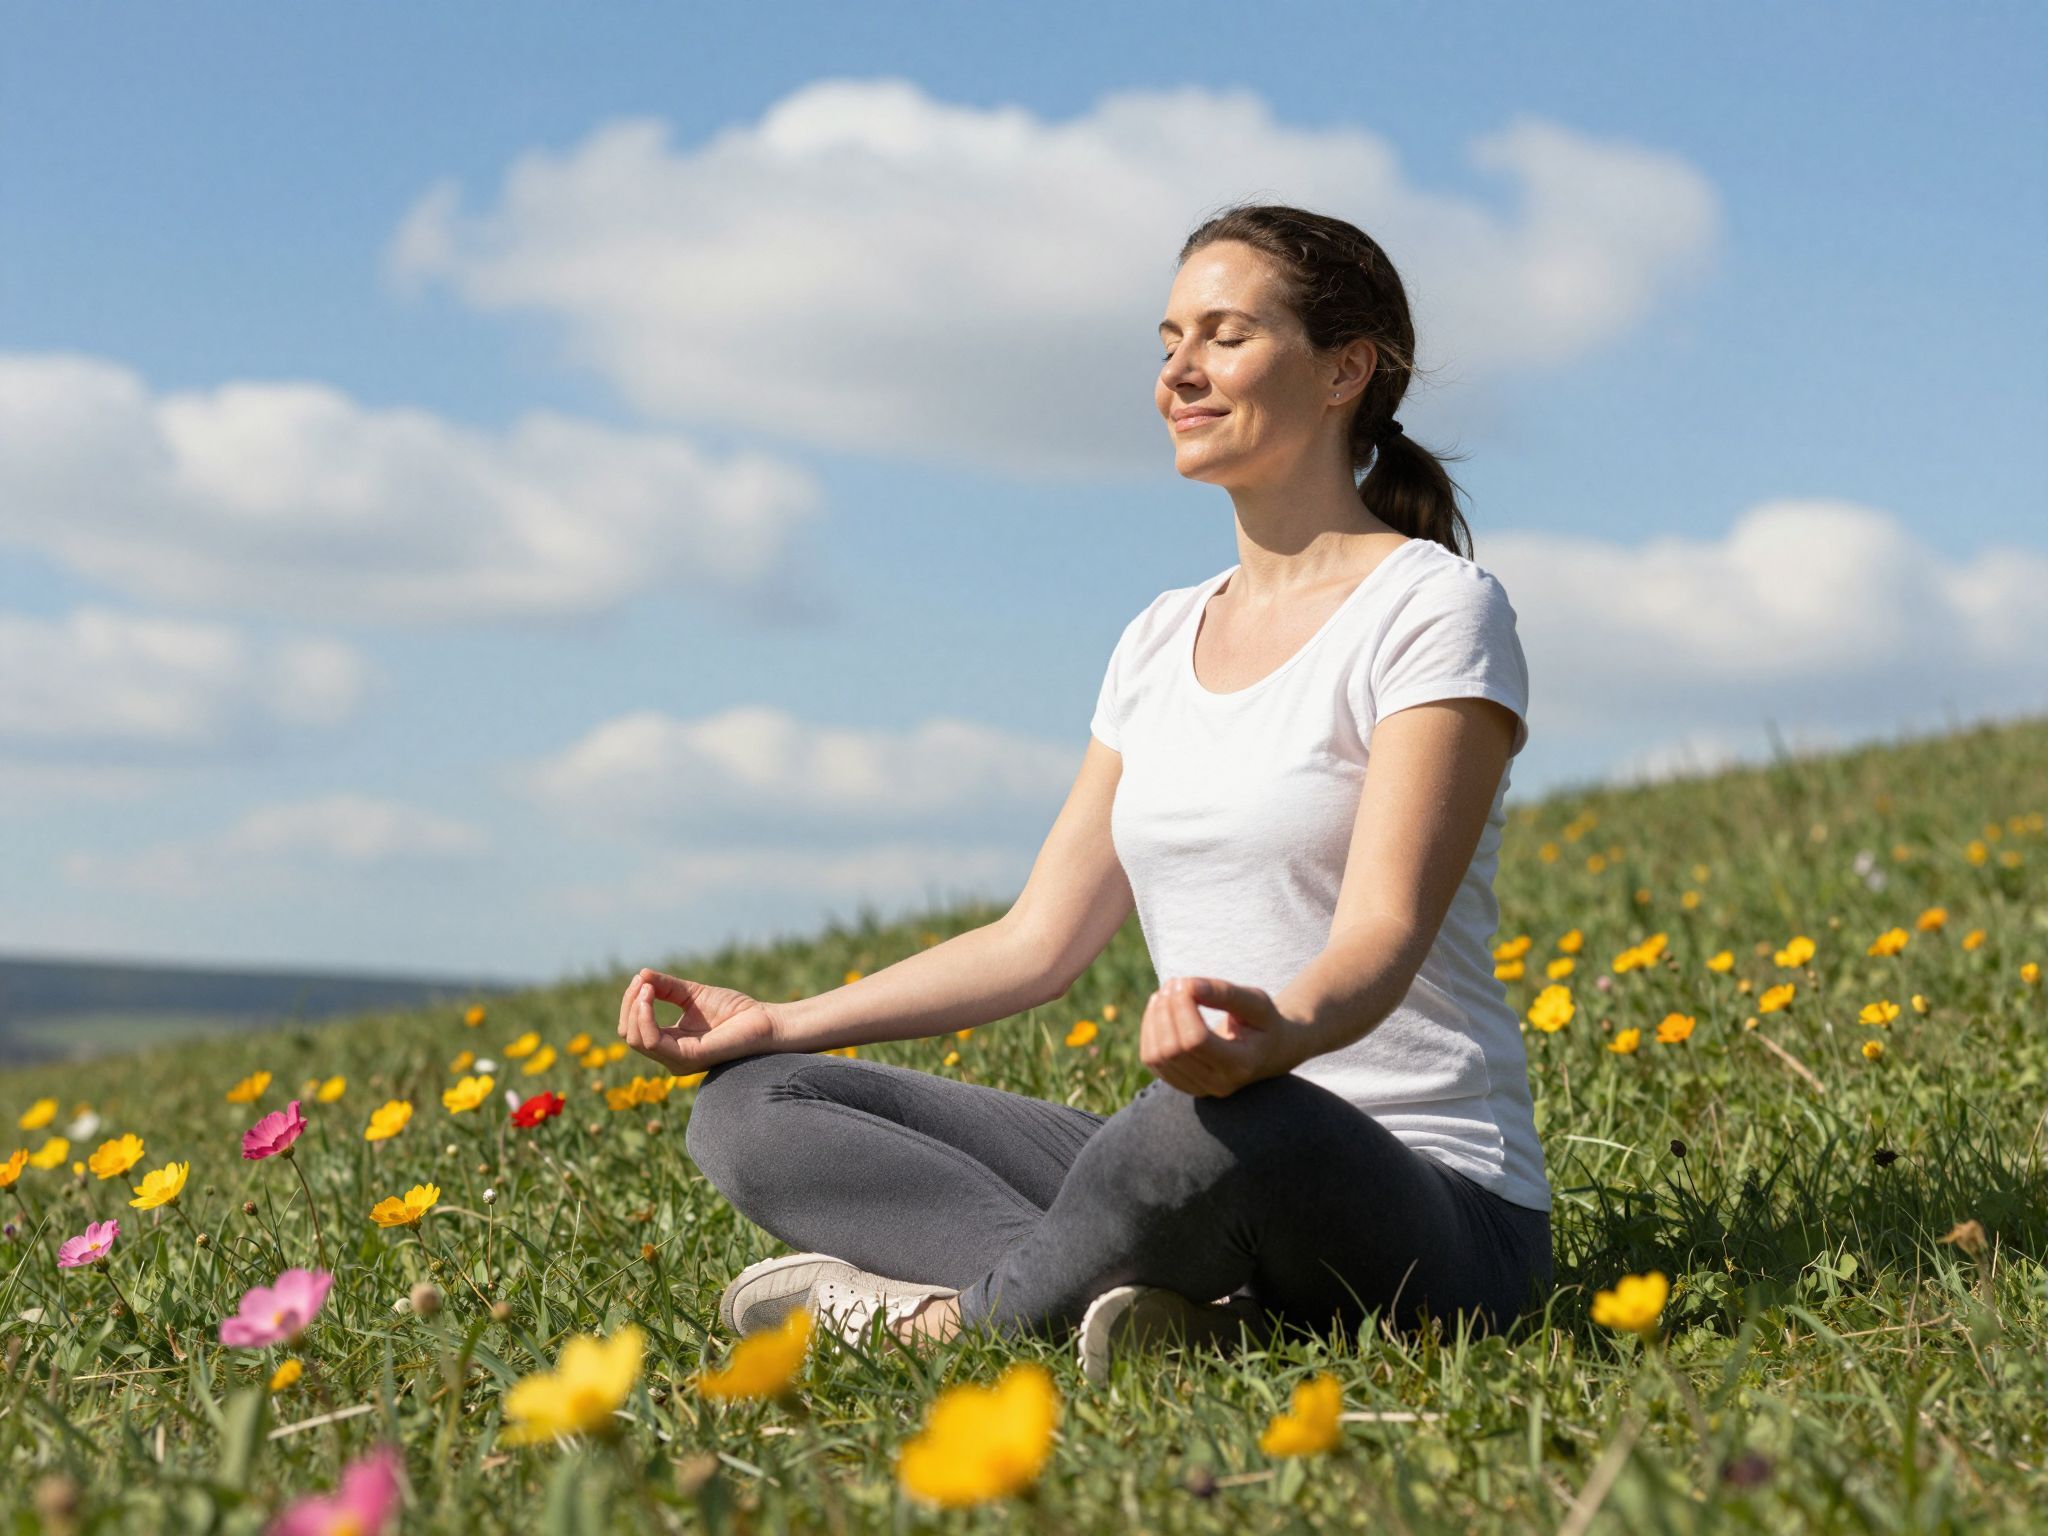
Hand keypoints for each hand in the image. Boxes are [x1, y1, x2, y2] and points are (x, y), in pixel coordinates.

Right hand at [617, 968, 781, 1075]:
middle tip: (642, 981)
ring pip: (636, 1039)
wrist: (765, 1022)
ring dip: (635, 1008)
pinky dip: (645, 1017)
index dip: (631, 1003)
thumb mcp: (693, 994)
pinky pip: (653, 1041)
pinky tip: (651, 996)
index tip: (640, 978)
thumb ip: (666, 988)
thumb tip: (640, 974)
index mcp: (671, 1043)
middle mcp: (671, 1056)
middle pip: (629, 1035)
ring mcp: (678, 1060)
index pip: (634, 1029)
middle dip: (630, 1004)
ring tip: (646, 988)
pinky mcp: (688, 1057)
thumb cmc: (735, 1011)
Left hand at [1139, 976, 1295, 1097]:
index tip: (1185, 982)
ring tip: (1166, 992)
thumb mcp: (1256, 1002)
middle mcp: (1218, 1084)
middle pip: (1173, 1049)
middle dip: (1166, 1010)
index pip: (1196, 1041)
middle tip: (1174, 982)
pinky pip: (1151, 1059)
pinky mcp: (1181, 1084)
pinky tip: (1160, 1008)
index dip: (1183, 1008)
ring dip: (1154, 1018)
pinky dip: (1149, 1030)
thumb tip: (1189, 986)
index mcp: (1241, 1065)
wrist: (1270, 1052)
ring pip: (1156, 1055)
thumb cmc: (1263, 1022)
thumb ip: (1225, 993)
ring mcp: (1198, 1089)